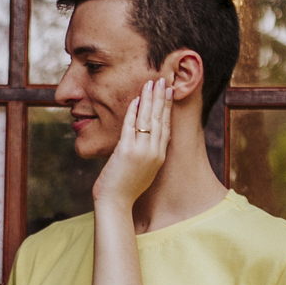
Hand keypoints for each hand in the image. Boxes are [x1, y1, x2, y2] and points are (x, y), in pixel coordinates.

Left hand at [92, 79, 171, 210]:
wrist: (116, 203)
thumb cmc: (125, 188)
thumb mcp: (143, 169)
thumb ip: (146, 153)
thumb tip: (144, 139)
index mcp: (159, 156)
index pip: (166, 126)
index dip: (168, 108)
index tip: (169, 92)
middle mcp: (154, 153)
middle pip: (160, 119)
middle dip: (162, 98)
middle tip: (164, 80)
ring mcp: (141, 152)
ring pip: (148, 120)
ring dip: (149, 100)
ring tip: (151, 83)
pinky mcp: (126, 152)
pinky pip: (131, 127)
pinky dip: (133, 112)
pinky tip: (135, 100)